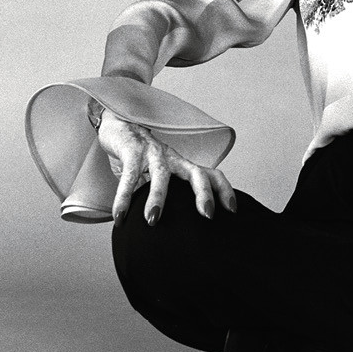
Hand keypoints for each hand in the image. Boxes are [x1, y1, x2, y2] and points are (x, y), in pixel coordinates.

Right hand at [97, 108, 236, 225]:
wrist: (121, 123)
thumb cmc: (144, 157)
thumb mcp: (161, 174)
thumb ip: (169, 194)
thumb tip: (174, 228)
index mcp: (183, 165)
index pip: (212, 175)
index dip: (224, 190)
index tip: (233, 210)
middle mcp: (173, 158)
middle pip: (196, 173)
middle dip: (204, 193)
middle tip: (207, 215)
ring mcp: (153, 153)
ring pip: (161, 175)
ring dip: (158, 197)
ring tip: (152, 221)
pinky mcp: (132, 151)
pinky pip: (129, 176)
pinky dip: (124, 197)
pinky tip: (119, 217)